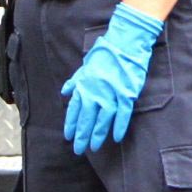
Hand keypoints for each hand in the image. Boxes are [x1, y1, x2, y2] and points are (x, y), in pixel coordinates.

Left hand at [61, 2, 164, 154]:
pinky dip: (119, 126)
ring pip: (103, 119)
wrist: (126, 42)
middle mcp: (95, 91)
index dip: (71, 124)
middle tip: (78, 149)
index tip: (68, 136)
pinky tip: (115, 137)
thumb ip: (76, 80)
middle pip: (86, 118)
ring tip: (94, 146)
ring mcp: (111, 93)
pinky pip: (122, 114)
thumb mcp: (86, 65)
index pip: (74, 109)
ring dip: (98, 134)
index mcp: (84, 84)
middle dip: (82, 135)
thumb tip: (65, 91)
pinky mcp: (127, 93)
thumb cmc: (106, 53)